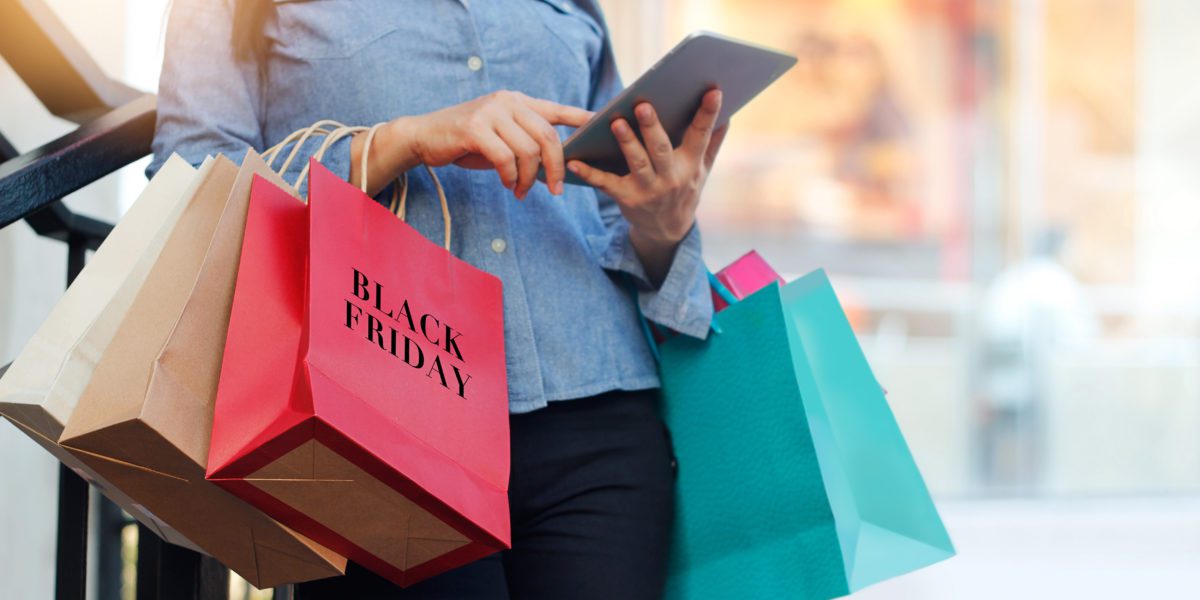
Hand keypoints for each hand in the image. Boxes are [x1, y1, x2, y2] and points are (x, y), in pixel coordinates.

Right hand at [351, 90, 592, 197]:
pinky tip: (508, 184)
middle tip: (555, 190)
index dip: (580, 118)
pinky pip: (505, 158)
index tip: (601, 126)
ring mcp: (491, 112)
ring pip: (528, 150)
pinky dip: (510, 177)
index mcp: (517, 102)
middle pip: (548, 137)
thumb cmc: (466, 142)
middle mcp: (507, 102)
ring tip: (520, 191)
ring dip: (528, 178)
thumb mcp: (501, 139)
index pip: (556, 110)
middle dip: (556, 168)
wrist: (424, 136)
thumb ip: (526, 145)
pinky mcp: (475, 128)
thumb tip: (555, 170)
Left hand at [567, 89, 726, 285]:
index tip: (714, 91)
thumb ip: (712, 141)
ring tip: (615, 122)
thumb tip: (727, 112)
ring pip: (636, 163)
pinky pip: (606, 184)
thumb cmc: (684, 188)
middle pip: (661, 149)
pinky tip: (575, 161)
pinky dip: (589, 173)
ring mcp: (649, 190)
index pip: (701, 135)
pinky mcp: (627, 199)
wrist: (668, 230)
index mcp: (691, 165)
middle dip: (652, 127)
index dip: (708, 114)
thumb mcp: (702, 169)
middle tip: (642, 105)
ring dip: (626, 143)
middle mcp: (672, 178)